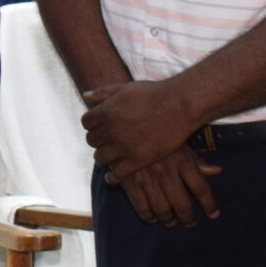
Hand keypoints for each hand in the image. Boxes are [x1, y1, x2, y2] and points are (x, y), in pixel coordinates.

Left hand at [79, 79, 202, 175]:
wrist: (180, 106)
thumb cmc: (153, 94)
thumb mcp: (125, 88)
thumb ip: (103, 92)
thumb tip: (85, 95)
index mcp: (105, 112)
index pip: (86, 123)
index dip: (92, 124)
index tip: (98, 127)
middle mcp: (111, 131)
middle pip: (92, 140)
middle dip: (98, 140)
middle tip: (105, 141)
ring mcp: (124, 147)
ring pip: (100, 158)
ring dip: (103, 157)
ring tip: (109, 157)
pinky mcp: (138, 160)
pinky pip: (117, 175)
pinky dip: (112, 178)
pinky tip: (112, 178)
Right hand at [103, 144, 223, 226]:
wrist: (124, 122)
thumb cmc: (157, 132)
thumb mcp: (180, 142)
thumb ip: (197, 160)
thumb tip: (217, 171)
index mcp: (182, 160)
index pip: (201, 189)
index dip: (209, 204)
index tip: (213, 214)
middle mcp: (167, 171)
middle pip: (182, 204)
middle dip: (188, 217)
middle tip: (190, 222)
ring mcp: (147, 177)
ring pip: (162, 208)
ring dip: (168, 218)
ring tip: (171, 221)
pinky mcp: (129, 180)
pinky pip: (141, 205)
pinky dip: (147, 215)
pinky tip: (151, 218)